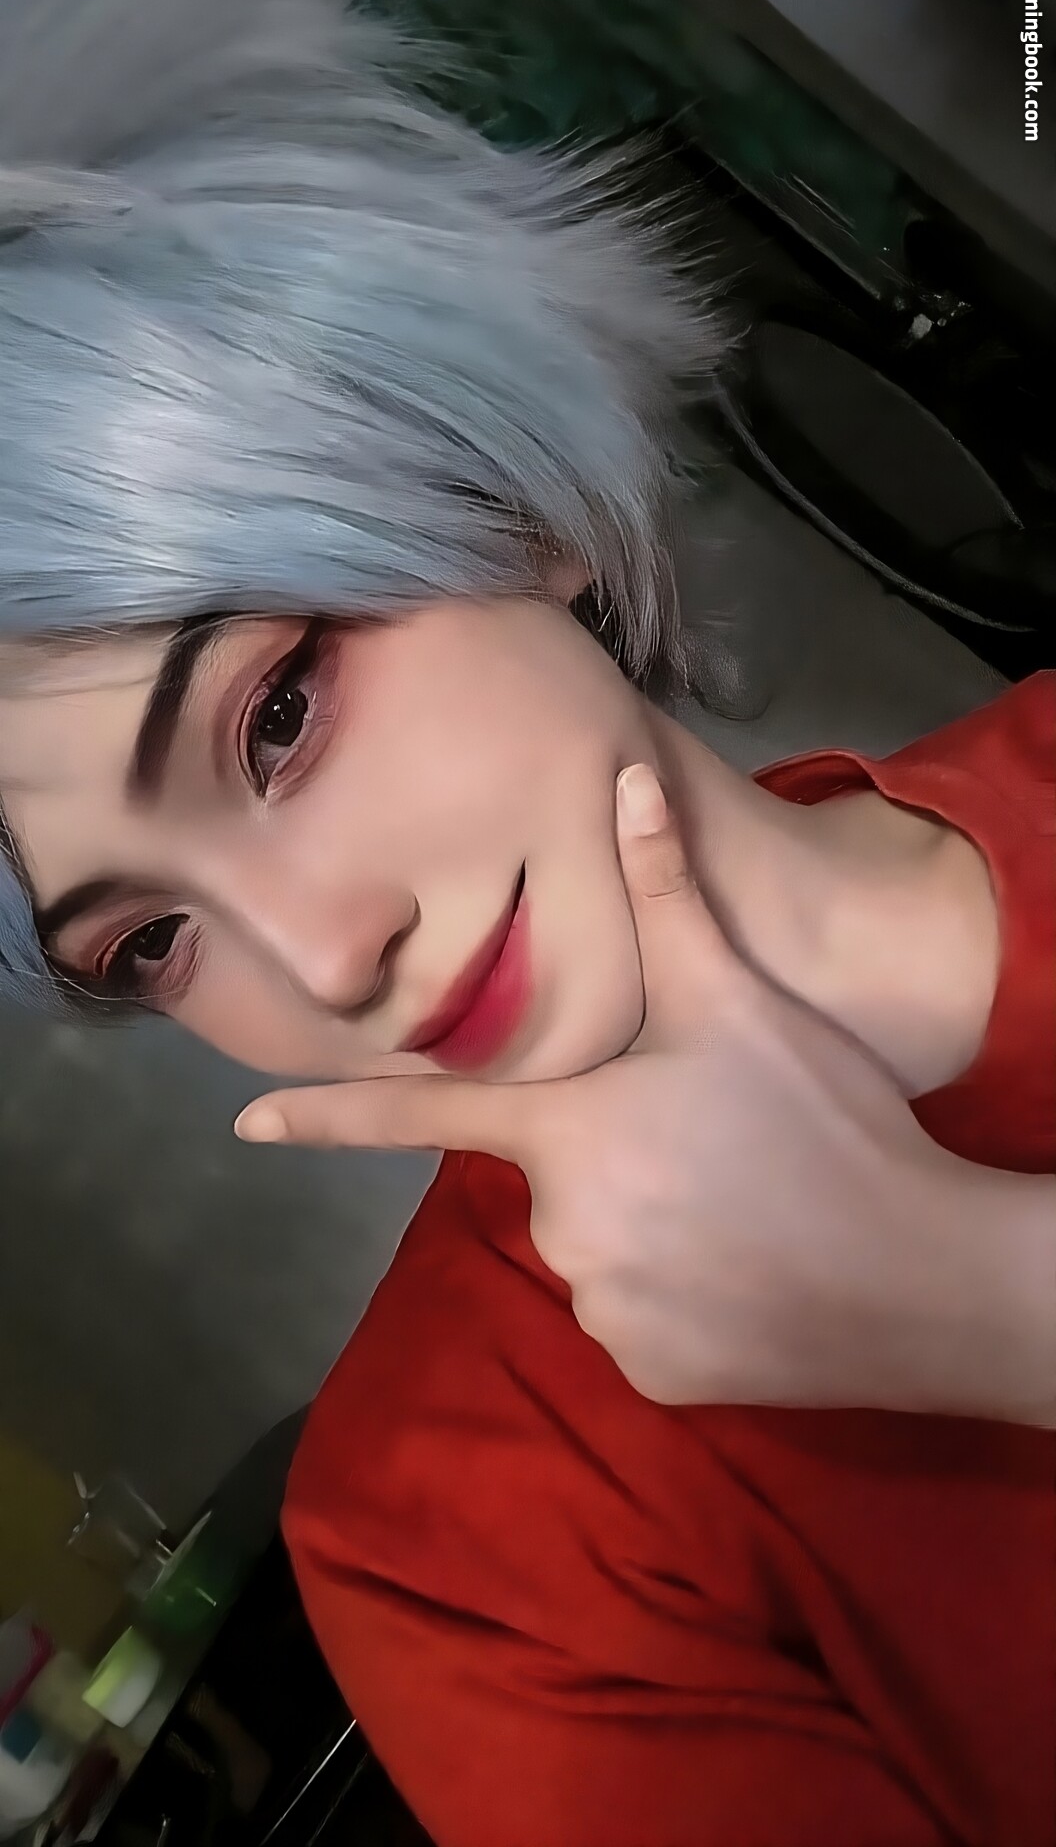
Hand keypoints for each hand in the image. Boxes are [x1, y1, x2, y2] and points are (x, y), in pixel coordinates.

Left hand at [235, 767, 1030, 1415]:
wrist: (925, 1276)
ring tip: (748, 1206)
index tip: (243, 1125)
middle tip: (714, 1140)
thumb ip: (665, 897)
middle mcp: (562, 1230)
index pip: (420, 1116)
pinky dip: (682, 1296)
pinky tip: (751, 1273)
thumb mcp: (740, 1000)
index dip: (327, 1116)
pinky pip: (642, 1320)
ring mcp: (604, 1315)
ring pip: (602, 1250)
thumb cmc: (820, 1122)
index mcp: (565, 1133)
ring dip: (652, 1225)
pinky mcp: (653, 1381)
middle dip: (612, 1154)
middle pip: (555, 1178)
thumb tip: (622, 779)